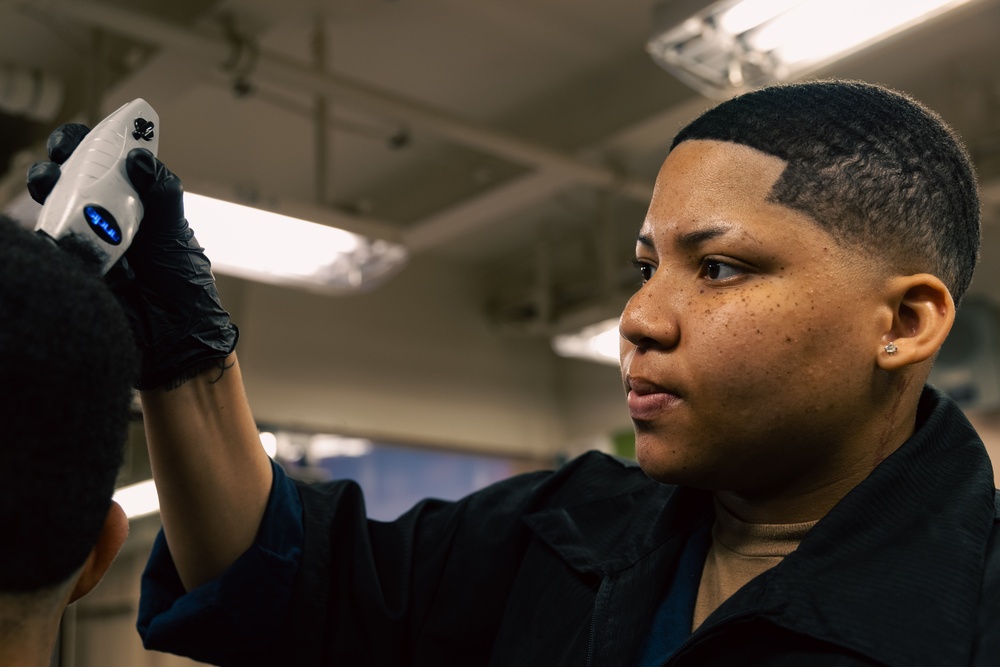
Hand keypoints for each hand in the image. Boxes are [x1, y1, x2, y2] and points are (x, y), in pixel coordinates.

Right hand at [28, 124, 237, 388]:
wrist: (175, 339)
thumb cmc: (182, 285)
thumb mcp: (177, 235)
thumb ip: (162, 196)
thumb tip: (139, 158)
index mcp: (132, 202)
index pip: (104, 161)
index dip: (90, 142)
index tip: (85, 136)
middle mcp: (102, 216)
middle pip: (69, 177)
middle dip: (60, 160)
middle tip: (63, 158)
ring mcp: (81, 242)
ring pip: (51, 206)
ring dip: (46, 190)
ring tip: (52, 188)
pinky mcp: (68, 269)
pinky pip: (46, 247)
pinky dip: (45, 236)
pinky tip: (53, 234)